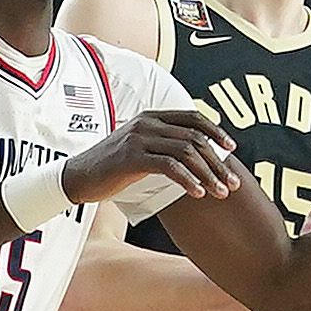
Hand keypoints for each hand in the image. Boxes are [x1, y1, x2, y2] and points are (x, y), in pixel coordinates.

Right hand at [68, 112, 243, 212]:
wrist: (78, 177)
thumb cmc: (112, 168)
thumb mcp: (140, 149)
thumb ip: (164, 146)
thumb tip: (197, 156)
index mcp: (151, 117)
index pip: (192, 117)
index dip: (216, 131)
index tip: (231, 149)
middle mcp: (147, 122)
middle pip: (194, 137)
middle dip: (218, 161)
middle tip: (232, 182)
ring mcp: (139, 138)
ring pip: (186, 152)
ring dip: (208, 174)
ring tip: (220, 192)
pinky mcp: (132, 157)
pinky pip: (169, 166)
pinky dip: (188, 180)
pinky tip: (198, 193)